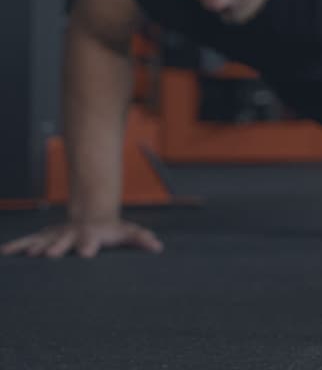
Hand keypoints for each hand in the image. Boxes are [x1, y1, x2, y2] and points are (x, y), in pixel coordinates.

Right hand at [1, 219, 163, 258]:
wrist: (92, 215)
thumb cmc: (112, 231)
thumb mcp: (128, 233)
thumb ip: (141, 239)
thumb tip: (158, 247)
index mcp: (92, 235)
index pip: (91, 241)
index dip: (89, 246)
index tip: (86, 254)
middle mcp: (72, 234)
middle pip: (64, 241)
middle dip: (57, 247)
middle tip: (49, 255)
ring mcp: (56, 235)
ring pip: (43, 240)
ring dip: (35, 247)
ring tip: (27, 254)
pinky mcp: (44, 237)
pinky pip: (27, 241)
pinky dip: (17, 246)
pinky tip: (5, 253)